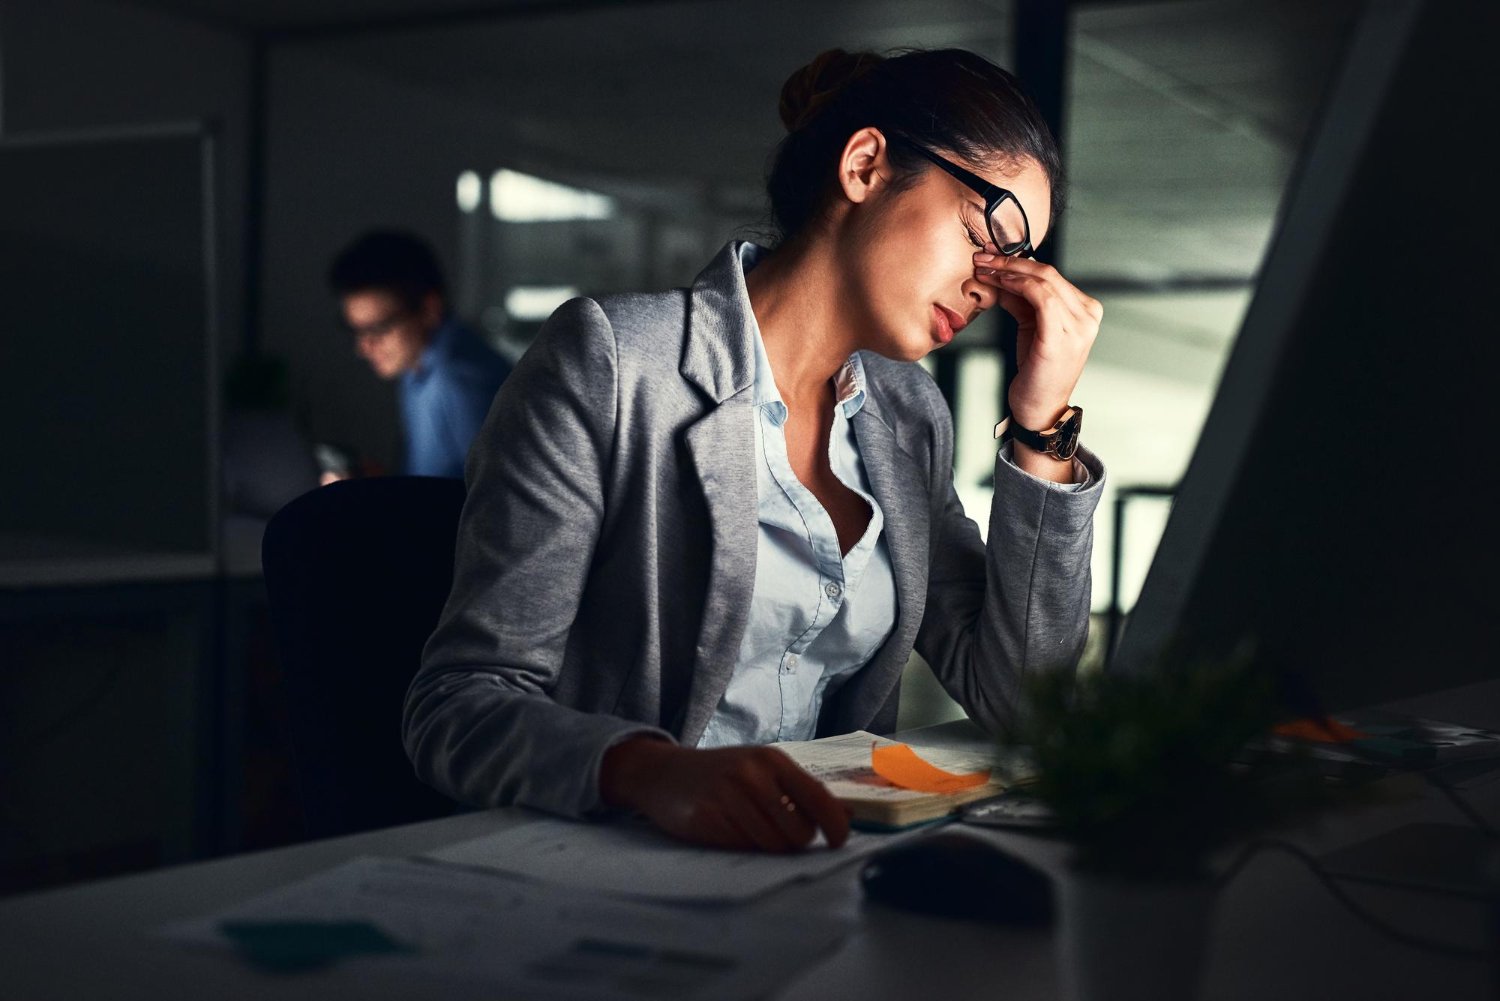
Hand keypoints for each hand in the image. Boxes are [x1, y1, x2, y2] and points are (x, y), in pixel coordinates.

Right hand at [599, 737, 851, 851]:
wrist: (663, 773)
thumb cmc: (722, 773)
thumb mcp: (762, 768)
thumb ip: (802, 790)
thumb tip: (846, 815)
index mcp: (772, 760)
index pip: (819, 798)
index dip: (836, 826)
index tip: (839, 841)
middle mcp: (751, 775)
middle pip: (799, 832)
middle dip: (795, 842)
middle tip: (779, 833)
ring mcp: (726, 796)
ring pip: (772, 846)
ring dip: (769, 848)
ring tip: (751, 830)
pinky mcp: (706, 819)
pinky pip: (743, 850)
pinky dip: (743, 848)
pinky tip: (730, 831)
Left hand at [972, 250, 1101, 430]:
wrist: (1040, 408)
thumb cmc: (1035, 371)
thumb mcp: (1029, 326)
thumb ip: (1020, 299)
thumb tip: (999, 272)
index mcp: (1085, 310)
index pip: (1051, 275)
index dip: (1018, 261)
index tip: (991, 255)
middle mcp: (1088, 315)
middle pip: (1047, 273)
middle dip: (1009, 261)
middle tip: (982, 256)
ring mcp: (1079, 325)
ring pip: (1042, 280)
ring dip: (1007, 270)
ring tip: (983, 268)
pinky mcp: (1062, 335)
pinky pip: (1040, 296)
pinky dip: (1016, 284)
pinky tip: (998, 282)